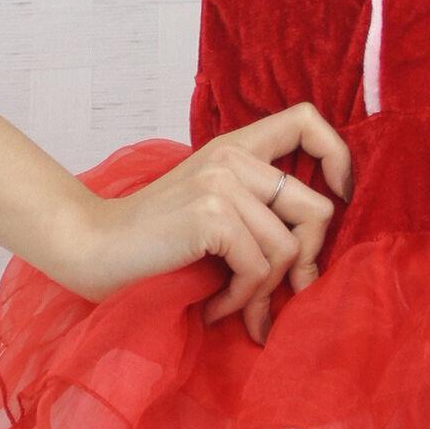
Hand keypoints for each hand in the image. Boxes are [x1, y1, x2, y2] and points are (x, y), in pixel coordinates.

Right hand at [58, 103, 354, 341]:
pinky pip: (259, 267)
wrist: (91, 250)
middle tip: (276, 295)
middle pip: (317, 208)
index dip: (338, 157)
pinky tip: (216, 308)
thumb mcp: (212, 213)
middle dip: (304, 262)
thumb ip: (257, 215)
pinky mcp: (211, 214)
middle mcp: (232, 157)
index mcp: (235, 147)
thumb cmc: (152, 244)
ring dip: (263, 292)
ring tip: (234, 307)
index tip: (338, 197)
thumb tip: (313, 262)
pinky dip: (242, 299)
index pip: (307, 120)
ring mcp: (222, 183)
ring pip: (289, 248)